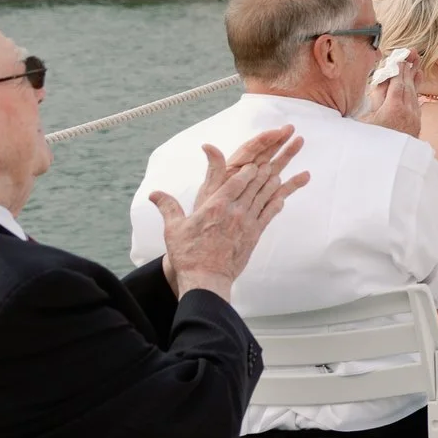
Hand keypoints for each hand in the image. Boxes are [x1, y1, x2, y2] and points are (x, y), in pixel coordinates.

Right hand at [154, 126, 308, 299]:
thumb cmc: (188, 255)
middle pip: (254, 185)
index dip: (247, 170)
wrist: (206, 279)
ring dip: (274, 182)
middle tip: (274, 158)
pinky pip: (269, 214)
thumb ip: (168, 207)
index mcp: (216, 206)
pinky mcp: (255, 235)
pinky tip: (283, 196)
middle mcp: (235, 211)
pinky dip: (277, 202)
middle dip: (264, 169)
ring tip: (281, 171)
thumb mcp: (174, 228)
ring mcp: (247, 223)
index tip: (254, 162)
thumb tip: (154, 193)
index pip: (236, 181)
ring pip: (264, 196)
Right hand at [357, 52, 420, 135]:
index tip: (399, 56)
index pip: (398, 81)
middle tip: (411, 52)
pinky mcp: (415, 125)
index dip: (399, 68)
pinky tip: (414, 87)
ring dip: (414, 78)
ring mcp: (414, 118)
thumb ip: (376, 99)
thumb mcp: (365, 119)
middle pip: (409, 84)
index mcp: (394, 107)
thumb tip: (381, 81)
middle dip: (409, 68)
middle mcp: (408, 111)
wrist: (388, 166)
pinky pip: (416, 103)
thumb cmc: (369, 142)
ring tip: (416, 64)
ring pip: (414, 94)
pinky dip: (415, 92)